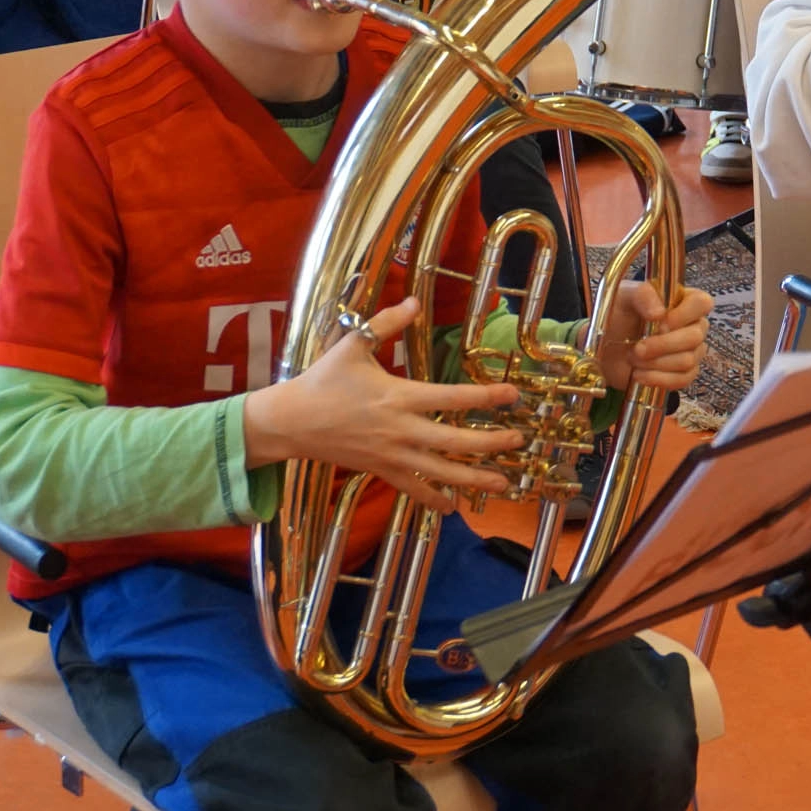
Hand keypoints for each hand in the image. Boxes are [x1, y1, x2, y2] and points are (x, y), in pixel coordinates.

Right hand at [242, 295, 523, 516]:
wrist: (290, 421)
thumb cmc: (323, 381)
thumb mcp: (352, 345)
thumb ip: (386, 323)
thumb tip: (415, 302)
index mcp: (398, 396)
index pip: (451, 398)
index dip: (485, 397)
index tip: (513, 395)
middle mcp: (400, 430)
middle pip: (454, 441)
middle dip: (490, 443)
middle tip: (519, 440)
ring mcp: (391, 455)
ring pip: (439, 472)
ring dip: (472, 478)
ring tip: (503, 483)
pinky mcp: (380, 470)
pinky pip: (412, 489)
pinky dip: (433, 500)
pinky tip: (454, 508)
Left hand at [596, 279, 713, 391]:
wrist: (606, 345)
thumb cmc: (619, 315)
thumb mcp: (625, 296)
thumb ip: (643, 295)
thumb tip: (659, 313)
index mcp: (684, 300)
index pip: (702, 303)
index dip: (684, 315)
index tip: (660, 323)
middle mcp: (692, 325)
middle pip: (695, 337)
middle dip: (663, 345)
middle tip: (638, 348)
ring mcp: (690, 351)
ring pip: (688, 361)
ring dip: (656, 363)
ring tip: (634, 359)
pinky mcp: (682, 373)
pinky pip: (683, 379)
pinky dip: (658, 378)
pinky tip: (639, 374)